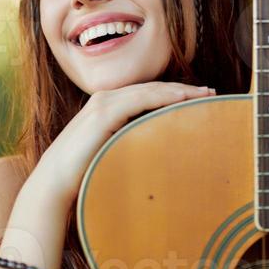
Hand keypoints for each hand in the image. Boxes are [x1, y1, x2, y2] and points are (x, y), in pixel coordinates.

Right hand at [33, 82, 215, 204]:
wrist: (56, 180)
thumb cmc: (84, 170)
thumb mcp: (114, 149)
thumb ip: (131, 140)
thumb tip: (160, 147)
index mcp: (109, 104)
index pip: (149, 93)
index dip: (176, 93)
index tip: (201, 98)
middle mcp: (107, 97)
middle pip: (154, 88)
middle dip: (184, 89)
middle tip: (212, 93)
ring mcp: (105, 102)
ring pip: (150, 90)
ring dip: (180, 91)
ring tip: (204, 95)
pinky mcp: (104, 112)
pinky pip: (140, 99)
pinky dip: (163, 97)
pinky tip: (182, 99)